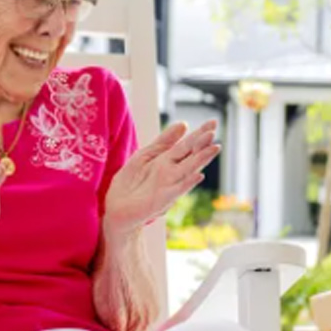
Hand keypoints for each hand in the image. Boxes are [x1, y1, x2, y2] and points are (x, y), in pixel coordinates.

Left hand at [103, 120, 219, 238]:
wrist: (117, 208)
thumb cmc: (130, 182)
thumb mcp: (145, 154)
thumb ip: (164, 141)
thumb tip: (184, 124)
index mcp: (168, 159)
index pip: (188, 143)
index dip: (200, 133)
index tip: (213, 122)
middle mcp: (172, 171)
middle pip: (191, 154)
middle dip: (202, 143)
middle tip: (213, 131)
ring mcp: (169, 184)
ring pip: (189, 169)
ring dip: (201, 159)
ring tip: (214, 148)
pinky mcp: (163, 199)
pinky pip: (178, 189)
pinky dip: (188, 183)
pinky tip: (198, 175)